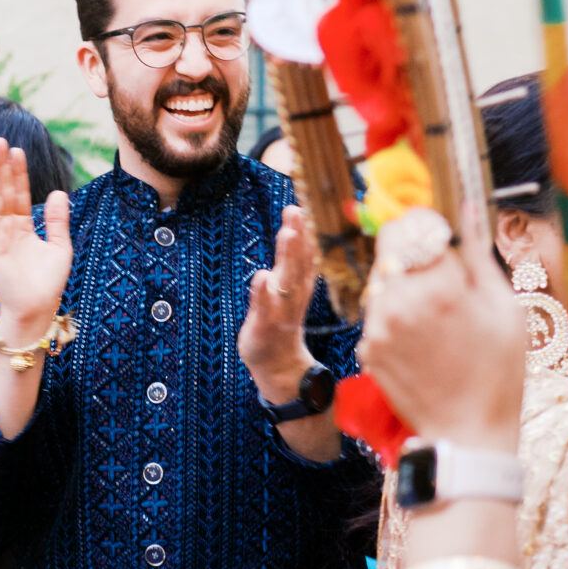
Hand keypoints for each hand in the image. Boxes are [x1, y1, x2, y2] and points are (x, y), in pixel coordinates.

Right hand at [0, 137, 71, 336]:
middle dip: (0, 166)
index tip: (16, 150)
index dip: (18, 172)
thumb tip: (59, 192)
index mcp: (23, 228)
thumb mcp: (60, 246)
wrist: (36, 311)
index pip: (19, 193)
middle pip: (3, 191)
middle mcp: (7, 229)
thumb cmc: (47, 284)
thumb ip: (57, 220)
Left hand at [239, 206, 321, 397]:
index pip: (306, 253)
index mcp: (300, 284)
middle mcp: (294, 294)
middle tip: (297, 212)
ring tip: (288, 233)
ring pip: (286, 281)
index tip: (306, 204)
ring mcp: (280, 310)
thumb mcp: (290, 286)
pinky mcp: (264, 326)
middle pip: (298, 263)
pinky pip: (264, 308)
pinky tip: (260, 276)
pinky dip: (262, 293)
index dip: (307, 230)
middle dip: (298, 237)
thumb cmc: (281, 319)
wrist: (280, 364)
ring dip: (287, 258)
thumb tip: (297, 223)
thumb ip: (294, 257)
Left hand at [361, 216, 525, 450]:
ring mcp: (379, 328)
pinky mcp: (368, 350)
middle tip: (437, 274)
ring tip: (432, 313)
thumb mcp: (504, 308)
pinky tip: (420, 338)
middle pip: (389, 249)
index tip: (439, 237)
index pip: (412, 226)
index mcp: (441, 287)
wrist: (469, 432)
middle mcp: (401, 303)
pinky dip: (392, 316)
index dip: (426, 227)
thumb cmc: (499, 371)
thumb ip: (478, 254)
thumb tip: (467, 208)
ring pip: (380, 281)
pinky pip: (375, 314)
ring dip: (400, 284)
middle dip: (411, 252)